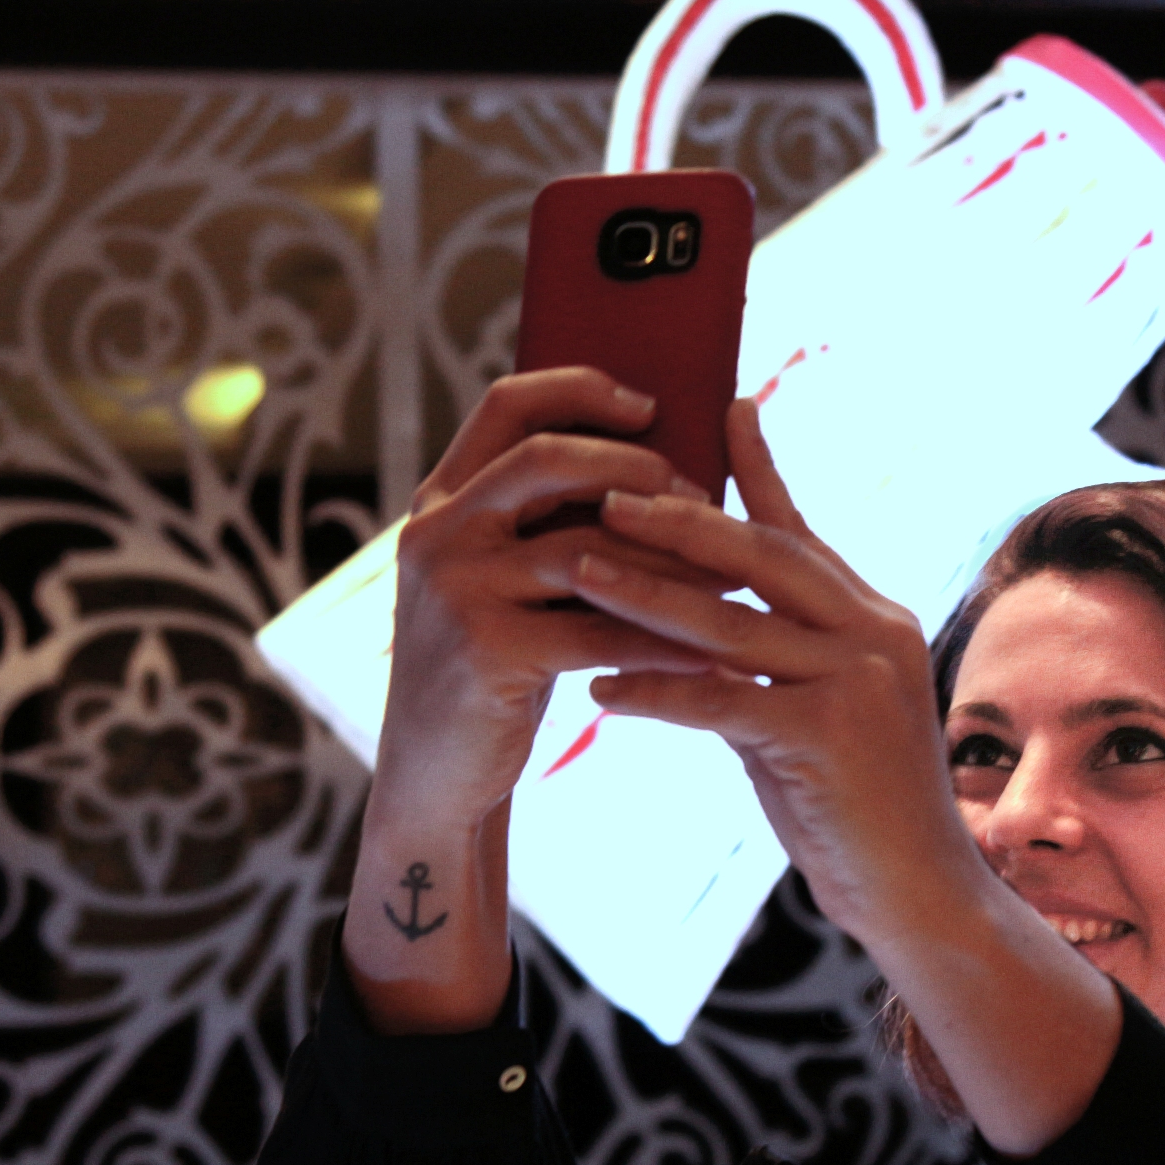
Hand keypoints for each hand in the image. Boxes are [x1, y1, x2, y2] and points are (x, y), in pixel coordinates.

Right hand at [375, 367, 723, 823]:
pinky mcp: (486, 653)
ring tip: (728, 571)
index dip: (581, 389)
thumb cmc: (494, 667)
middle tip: (701, 495)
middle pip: (546, 459)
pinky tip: (711, 650)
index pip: (507, 405)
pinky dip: (660, 640)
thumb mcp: (500, 580)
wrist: (436, 775)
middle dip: (637, 469)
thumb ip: (544, 524)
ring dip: (667, 560)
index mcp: (440, 501)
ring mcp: (455, 591)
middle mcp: (436, 534)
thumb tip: (663, 469)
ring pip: (583, 549)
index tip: (652, 404)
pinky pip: (597, 632)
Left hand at [571, 399, 984, 939]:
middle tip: (606, 492)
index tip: (722, 406)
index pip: (801, 530)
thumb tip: (698, 625)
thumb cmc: (858, 810)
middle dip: (679, 520)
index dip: (760, 468)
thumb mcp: (812, 715)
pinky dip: (655, 691)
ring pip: (731, 621)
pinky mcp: (827, 737)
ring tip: (576, 570)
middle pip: (763, 555)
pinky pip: (721, 701)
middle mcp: (872, 634)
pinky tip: (600, 686)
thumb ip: (769, 662)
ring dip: (645, 594)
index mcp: (872, 618)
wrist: (919, 895)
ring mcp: (855, 682)